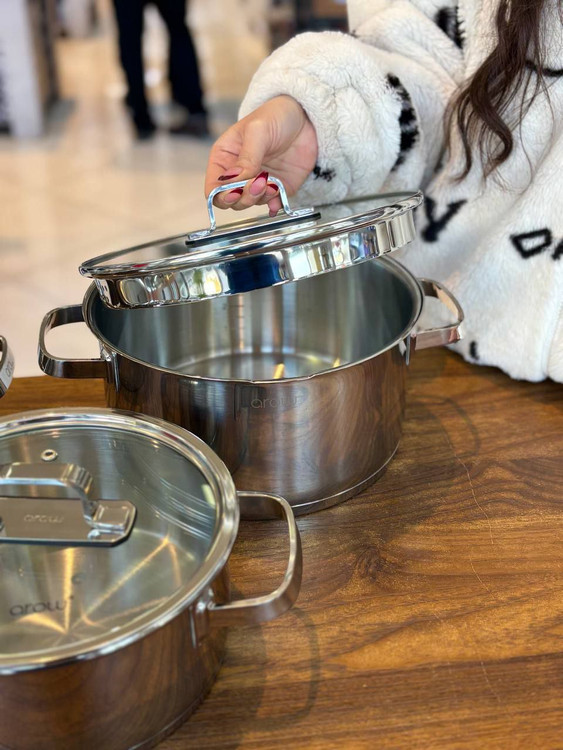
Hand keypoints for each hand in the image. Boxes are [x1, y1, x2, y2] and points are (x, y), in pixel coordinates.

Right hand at [205, 95, 317, 214]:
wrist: (306, 118)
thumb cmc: (275, 116)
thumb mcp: (257, 131)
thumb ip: (246, 157)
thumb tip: (233, 180)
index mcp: (225, 158)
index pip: (213, 186)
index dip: (220, 194)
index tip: (235, 192)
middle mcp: (238, 174)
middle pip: (230, 200)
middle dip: (243, 197)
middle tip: (259, 183)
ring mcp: (257, 183)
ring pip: (250, 203)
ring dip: (260, 198)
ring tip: (272, 184)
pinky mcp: (276, 188)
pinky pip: (272, 204)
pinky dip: (274, 205)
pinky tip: (278, 196)